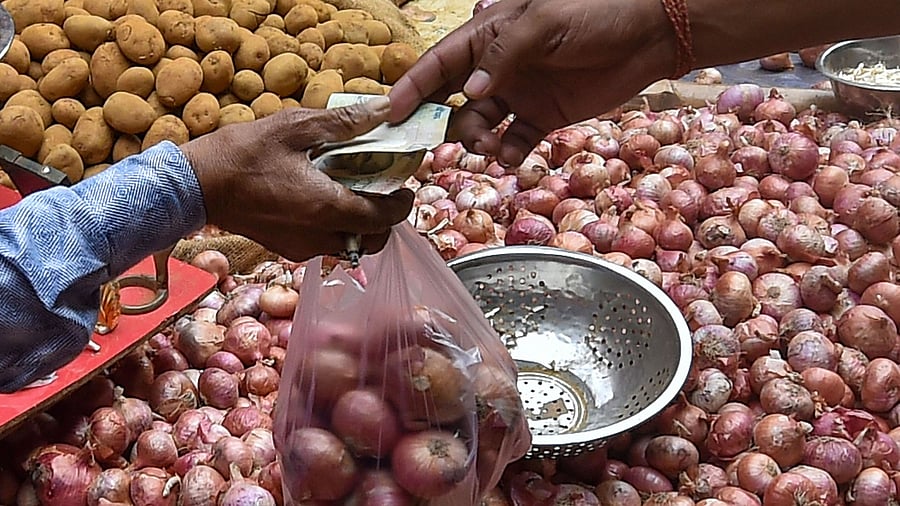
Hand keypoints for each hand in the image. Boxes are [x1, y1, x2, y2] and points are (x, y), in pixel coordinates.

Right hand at [181, 97, 413, 260]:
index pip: (384, 218)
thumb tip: (384, 110)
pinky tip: (323, 201)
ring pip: (350, 246)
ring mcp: (302, 246)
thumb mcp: (296, 127)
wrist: (195, 185)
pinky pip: (324, 246)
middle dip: (385, 220)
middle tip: (381, 191)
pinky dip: (335, 230)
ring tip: (352, 194)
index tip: (404, 186)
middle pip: (373, 241)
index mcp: (328, 206)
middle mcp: (319, 235)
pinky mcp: (285, 249)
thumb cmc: (243, 153)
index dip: (402, 205)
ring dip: (361, 226)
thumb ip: (345, 123)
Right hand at [388, 0, 674, 165]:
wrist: (648, 34)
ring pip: (479, 125)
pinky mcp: (543, 116)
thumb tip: (470, 92)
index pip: (440, 63)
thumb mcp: (544, 22)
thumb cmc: (595, 13)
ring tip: (489, 145)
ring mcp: (519, 93)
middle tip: (428, 145)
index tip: (391, 112)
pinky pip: (513, 140)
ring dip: (475, 140)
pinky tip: (509, 154)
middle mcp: (497, 67)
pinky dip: (506, 152)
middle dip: (436, 121)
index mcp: (489, 36)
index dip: (413, 87)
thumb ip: (504, 56)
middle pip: (451, 98)